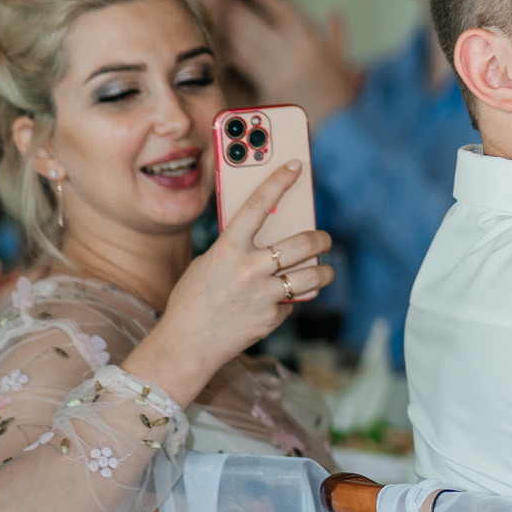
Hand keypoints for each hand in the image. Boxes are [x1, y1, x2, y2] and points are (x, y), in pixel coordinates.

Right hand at [125, 164, 333, 405]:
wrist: (185, 345)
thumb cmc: (194, 300)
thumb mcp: (208, 265)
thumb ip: (236, 251)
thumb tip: (268, 239)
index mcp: (228, 249)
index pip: (258, 205)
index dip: (279, 181)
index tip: (297, 166)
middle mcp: (249, 268)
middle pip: (301, 243)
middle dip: (321, 238)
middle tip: (325, 238)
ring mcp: (263, 294)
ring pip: (312, 275)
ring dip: (324, 272)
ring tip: (326, 270)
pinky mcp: (271, 316)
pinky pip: (292, 302)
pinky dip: (291, 301)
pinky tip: (280, 302)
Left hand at [223, 0, 359, 122]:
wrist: (336, 125)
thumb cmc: (342, 94)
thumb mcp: (343, 61)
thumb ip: (337, 36)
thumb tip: (336, 12)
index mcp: (312, 44)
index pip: (285, 13)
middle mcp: (292, 55)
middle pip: (259, 27)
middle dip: (242, 14)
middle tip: (228, 3)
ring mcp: (278, 72)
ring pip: (249, 45)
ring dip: (234, 31)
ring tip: (224, 21)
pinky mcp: (268, 88)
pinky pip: (247, 66)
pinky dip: (237, 55)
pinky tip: (229, 48)